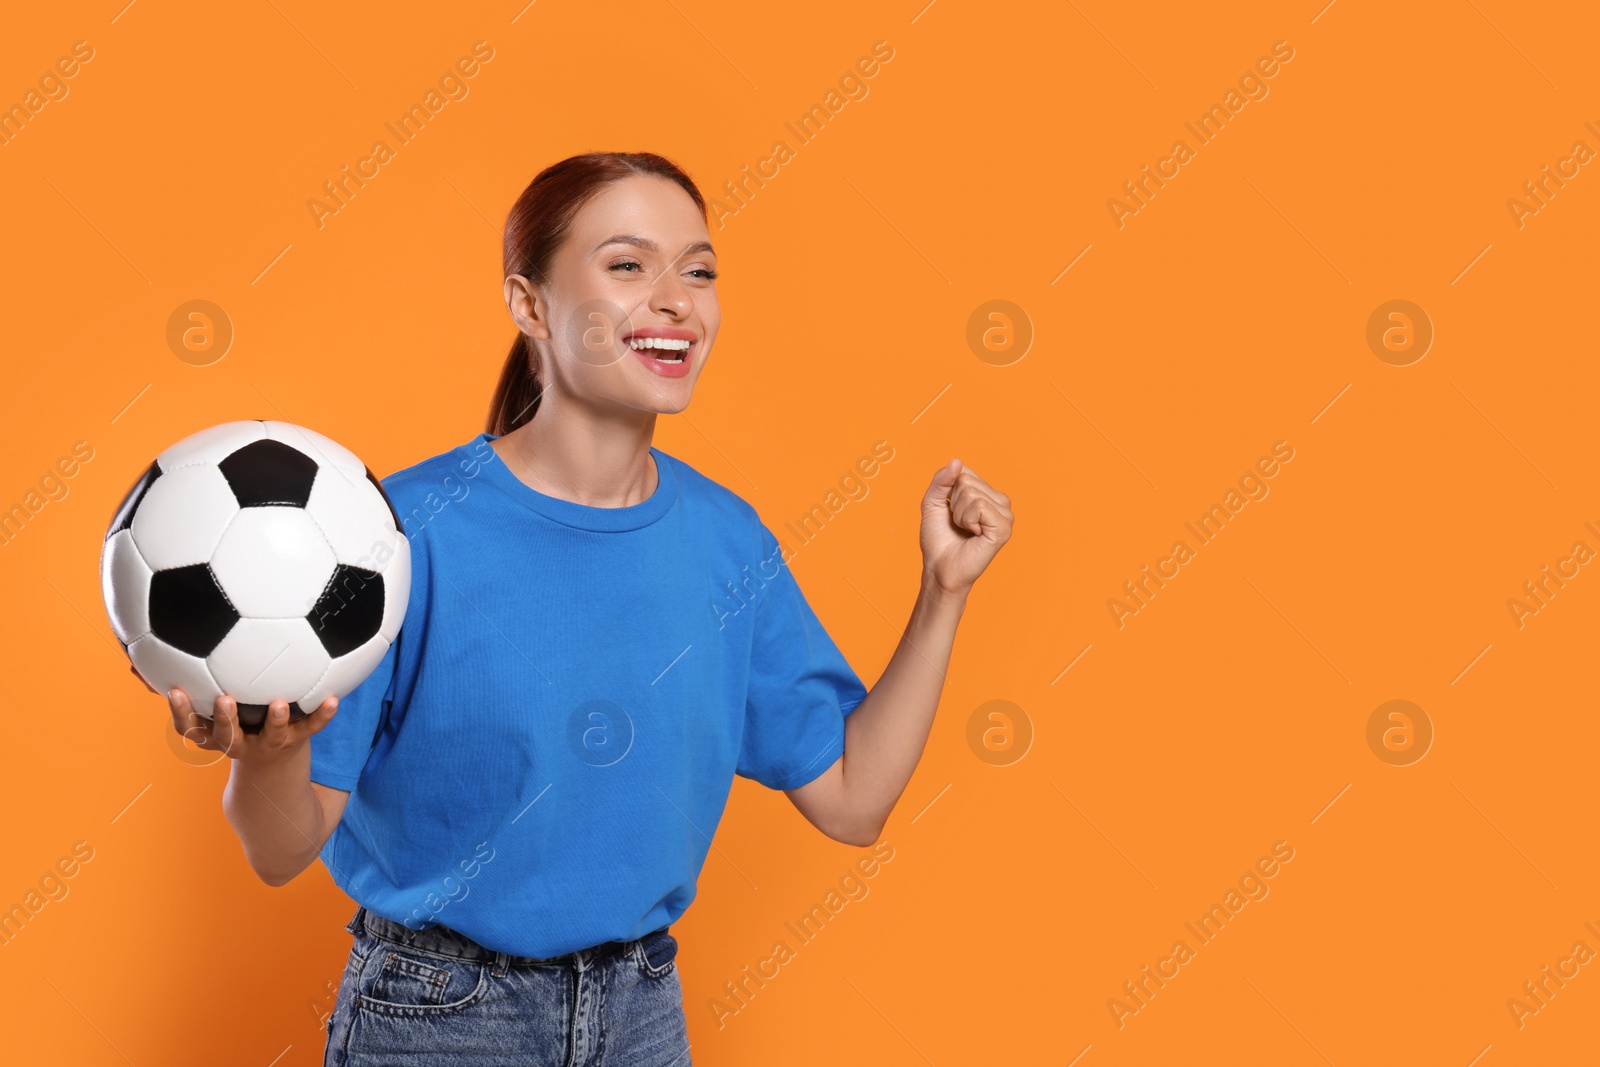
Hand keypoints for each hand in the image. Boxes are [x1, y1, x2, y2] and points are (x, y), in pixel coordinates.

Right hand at [166, 687, 337, 763]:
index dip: (181, 712)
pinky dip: (323, 714)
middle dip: (224, 719)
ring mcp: (268, 744)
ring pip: (272, 736)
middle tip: (224, 698)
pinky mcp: (296, 741)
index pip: (189, 727)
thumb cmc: (231, 725)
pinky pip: (311, 728)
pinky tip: (334, 698)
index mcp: (213, 734)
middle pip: (227, 735)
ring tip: (281, 704)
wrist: (269, 768)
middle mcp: (238, 742)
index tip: (175, 691)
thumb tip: (131, 660)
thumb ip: (173, 685)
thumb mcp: (201, 711)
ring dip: (276, 720)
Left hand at [919, 458, 1013, 596]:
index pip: (964, 471)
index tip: (950, 512)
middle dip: (953, 503)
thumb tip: (957, 461)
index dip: (948, 491)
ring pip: (972, 493)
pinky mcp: (1004, 528)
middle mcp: (1001, 502)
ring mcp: (1005, 515)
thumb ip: (941, 479)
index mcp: (988, 494)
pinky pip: (979, 506)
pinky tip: (973, 535)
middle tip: (958, 524)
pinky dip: (967, 520)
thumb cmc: (938, 539)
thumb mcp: (933, 502)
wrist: (940, 568)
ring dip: (959, 514)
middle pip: (967, 481)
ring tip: (965, 530)